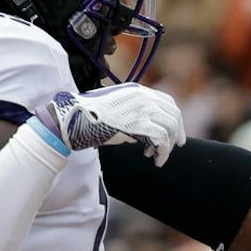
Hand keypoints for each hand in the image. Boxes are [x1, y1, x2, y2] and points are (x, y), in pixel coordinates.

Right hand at [35, 83, 185, 163]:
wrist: (74, 119)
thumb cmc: (91, 117)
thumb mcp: (117, 109)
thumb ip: (135, 114)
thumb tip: (150, 133)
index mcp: (137, 91)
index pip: (167, 102)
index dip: (176, 119)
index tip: (176, 134)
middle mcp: (142, 97)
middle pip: (173, 114)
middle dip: (176, 133)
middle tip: (175, 146)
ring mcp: (141, 109)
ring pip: (169, 128)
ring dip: (167, 146)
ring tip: (158, 156)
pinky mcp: (139, 124)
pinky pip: (162, 140)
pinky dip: (162, 152)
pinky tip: (155, 159)